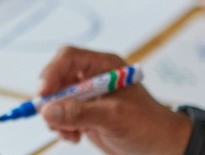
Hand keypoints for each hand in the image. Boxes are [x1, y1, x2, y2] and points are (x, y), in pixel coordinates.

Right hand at [37, 47, 189, 154]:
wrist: (162, 147)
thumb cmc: (148, 125)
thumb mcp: (114, 117)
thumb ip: (80, 112)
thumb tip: (48, 110)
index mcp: (104, 66)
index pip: (69, 58)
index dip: (52, 72)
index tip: (43, 93)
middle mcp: (93, 77)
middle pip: (57, 78)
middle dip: (52, 100)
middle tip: (50, 117)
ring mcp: (88, 96)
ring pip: (55, 99)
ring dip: (56, 117)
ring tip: (69, 133)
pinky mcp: (85, 113)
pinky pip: (61, 115)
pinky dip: (61, 127)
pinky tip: (74, 136)